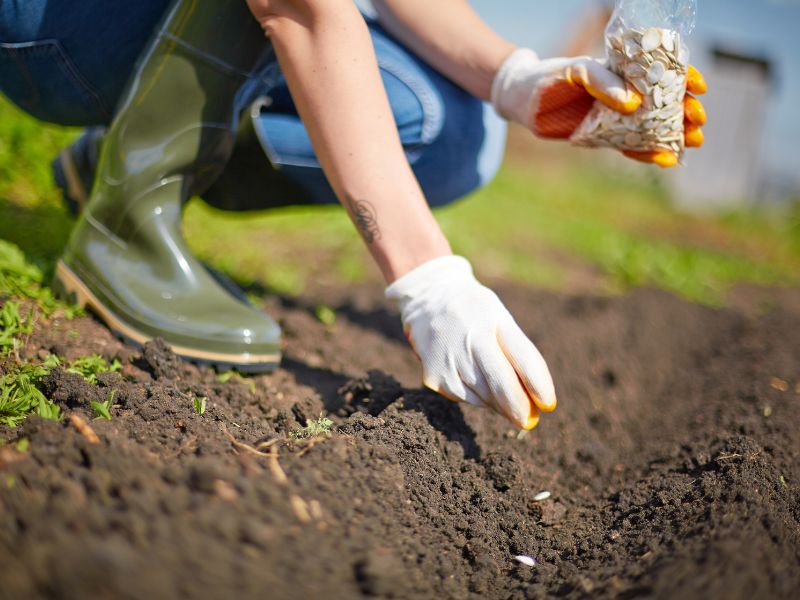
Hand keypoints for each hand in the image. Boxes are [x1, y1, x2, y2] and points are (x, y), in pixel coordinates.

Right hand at [385, 256, 555, 429]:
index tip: (548, 404)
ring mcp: (448, 360)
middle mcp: (468, 341)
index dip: (539, 386)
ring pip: (484, 397)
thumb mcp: (500, 317)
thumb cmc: (475, 311)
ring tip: (504, 398)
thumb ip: (519, 353)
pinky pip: (465, 398)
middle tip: (529, 420)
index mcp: (491, 321)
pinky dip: (478, 398)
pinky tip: (479, 386)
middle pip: (501, 385)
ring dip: (499, 404)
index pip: (523, 359)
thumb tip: (535, 398)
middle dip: (518, 407)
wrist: (428, 297)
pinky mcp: (433, 377)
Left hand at [491, 48, 707, 166]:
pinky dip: (649, 153)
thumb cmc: (552, 78)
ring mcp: (617, 117)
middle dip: (686, 111)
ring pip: (653, 126)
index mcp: (625, 71)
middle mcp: (626, 94)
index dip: (685, 78)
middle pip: (665, 102)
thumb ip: (603, 82)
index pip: (663, 72)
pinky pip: (631, 147)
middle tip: (699, 121)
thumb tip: (634, 103)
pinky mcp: (605, 138)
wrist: (526, 101)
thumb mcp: (577, 71)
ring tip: (693, 142)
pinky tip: (666, 159)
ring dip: (675, 134)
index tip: (698, 87)